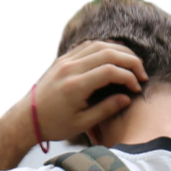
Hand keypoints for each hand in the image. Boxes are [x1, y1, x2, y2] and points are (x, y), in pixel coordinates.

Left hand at [27, 40, 148, 143]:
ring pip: (99, 45)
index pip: (110, 71)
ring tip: (132, 64)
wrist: (29, 117)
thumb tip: (127, 98)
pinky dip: (104, 48)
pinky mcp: (64, 59)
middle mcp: (71, 68)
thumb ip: (106, 110)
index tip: (137, 88)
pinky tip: (114, 57)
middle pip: (108, 53)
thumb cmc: (55, 125)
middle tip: (142, 73)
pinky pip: (88, 46)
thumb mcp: (82, 123)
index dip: (128, 77)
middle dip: (130, 60)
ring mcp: (66, 61)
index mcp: (76, 86)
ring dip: (119, 51)